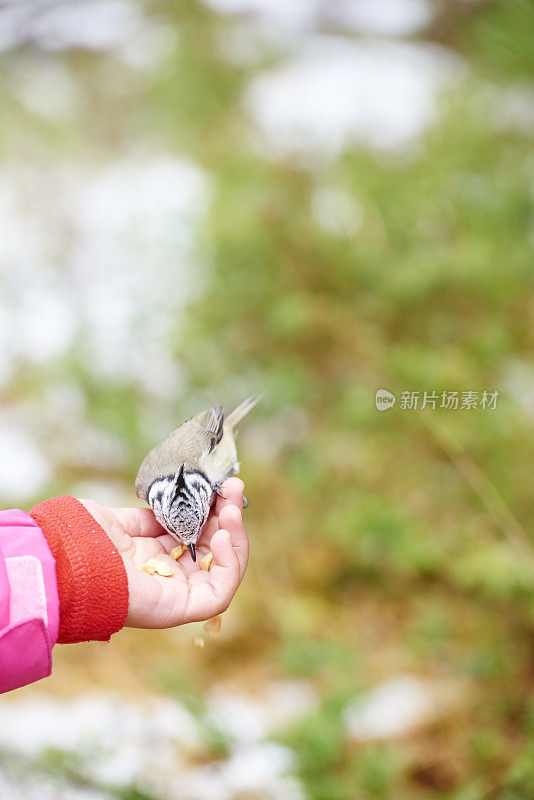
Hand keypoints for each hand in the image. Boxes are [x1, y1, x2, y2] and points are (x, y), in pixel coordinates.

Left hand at [79, 478, 248, 628]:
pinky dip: (230, 564)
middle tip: (234, 488)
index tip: (219, 486)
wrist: (66, 560)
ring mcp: (177, 594)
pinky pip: (220, 593)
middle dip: (229, 516)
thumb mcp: (122, 521)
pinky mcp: (181, 607)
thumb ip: (150, 517)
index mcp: (154, 558)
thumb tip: (174, 505)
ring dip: (236, 537)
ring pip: (224, 571)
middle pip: (215, 551)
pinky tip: (223, 536)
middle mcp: (168, 577)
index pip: (197, 537)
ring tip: (232, 509)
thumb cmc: (84, 541)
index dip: (213, 511)